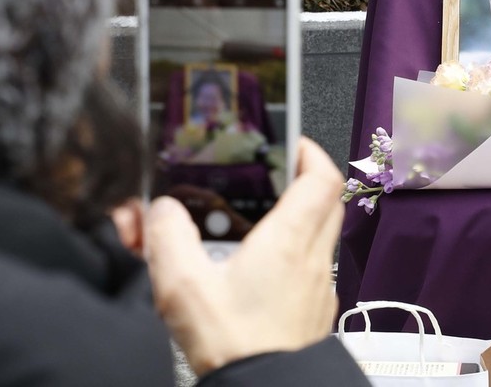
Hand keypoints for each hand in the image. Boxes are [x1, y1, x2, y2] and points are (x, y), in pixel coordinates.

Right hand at [145, 136, 343, 375]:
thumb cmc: (236, 347)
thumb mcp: (182, 286)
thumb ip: (167, 237)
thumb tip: (161, 210)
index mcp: (288, 241)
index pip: (321, 176)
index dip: (309, 151)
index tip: (291, 143)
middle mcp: (313, 259)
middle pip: (329, 200)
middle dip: (307, 180)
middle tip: (280, 175)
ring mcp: (319, 287)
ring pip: (324, 234)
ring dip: (304, 217)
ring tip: (265, 221)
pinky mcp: (316, 311)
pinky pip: (315, 267)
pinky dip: (298, 255)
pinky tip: (265, 271)